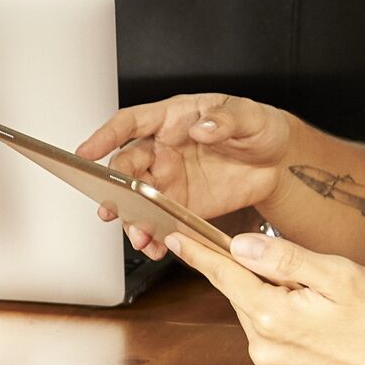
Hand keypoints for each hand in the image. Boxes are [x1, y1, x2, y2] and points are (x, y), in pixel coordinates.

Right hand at [70, 93, 302, 254]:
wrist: (278, 162)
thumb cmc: (260, 128)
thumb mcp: (249, 117)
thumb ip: (225, 120)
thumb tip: (201, 127)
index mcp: (172, 119)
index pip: (130, 123)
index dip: (105, 136)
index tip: (86, 152)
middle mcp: (162, 150)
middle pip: (127, 166)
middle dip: (115, 188)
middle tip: (114, 205)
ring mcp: (169, 180)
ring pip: (136, 199)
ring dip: (131, 219)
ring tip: (139, 236)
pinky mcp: (181, 206)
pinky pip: (158, 221)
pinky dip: (153, 236)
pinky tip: (156, 247)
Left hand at [160, 227, 364, 364]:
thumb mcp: (340, 275)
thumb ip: (285, 259)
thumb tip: (238, 246)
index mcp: (271, 316)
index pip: (225, 275)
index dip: (201, 253)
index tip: (177, 238)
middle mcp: (264, 351)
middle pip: (247, 300)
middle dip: (268, 284)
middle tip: (315, 284)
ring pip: (263, 328)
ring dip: (284, 314)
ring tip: (331, 318)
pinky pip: (279, 355)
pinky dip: (295, 342)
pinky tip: (328, 342)